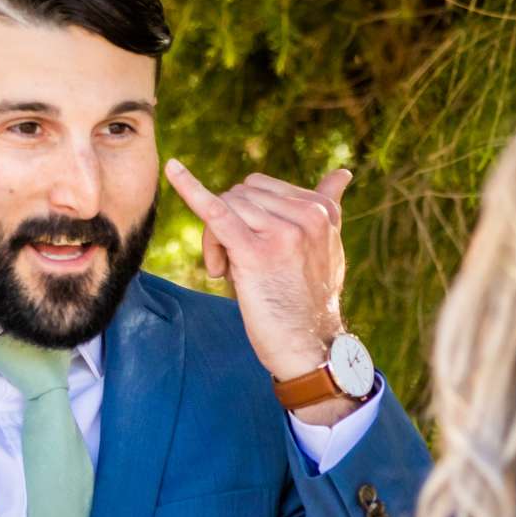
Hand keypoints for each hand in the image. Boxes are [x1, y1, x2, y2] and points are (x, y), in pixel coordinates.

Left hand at [163, 159, 352, 382]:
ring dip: (215, 240)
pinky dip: (190, 189)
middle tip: (234, 267)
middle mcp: (307, 216)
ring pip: (225, 207)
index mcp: (322, 210)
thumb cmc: (310, 299)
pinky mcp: (255, 252)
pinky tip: (172, 169)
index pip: (261, 188)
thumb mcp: (328, 247)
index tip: (251, 250)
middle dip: (228, 225)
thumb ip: (329, 206)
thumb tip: (343, 173)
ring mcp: (282, 232)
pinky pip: (216, 212)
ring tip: (226, 274)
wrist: (308, 346)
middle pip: (239, 195)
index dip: (245, 215)